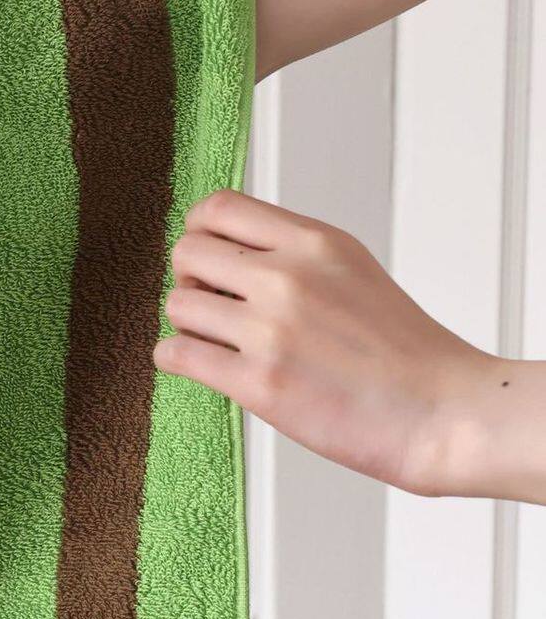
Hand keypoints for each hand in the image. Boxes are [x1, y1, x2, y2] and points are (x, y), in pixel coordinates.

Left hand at [155, 188, 545, 501]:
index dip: (199, 230)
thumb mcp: (350, 270)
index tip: (206, 255)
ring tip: (218, 340)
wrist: (441, 411)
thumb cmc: (402, 350)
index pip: (219, 208)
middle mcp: (287, 278)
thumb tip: (225, 249)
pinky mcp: (259, 384)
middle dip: (191, 279)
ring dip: (188, 323)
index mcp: (313, 243)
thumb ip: (291, 253)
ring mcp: (271, 330)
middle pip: (187, 252)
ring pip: (178, 305)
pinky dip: (177, 359)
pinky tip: (202, 364)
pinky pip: (176, 354)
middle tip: (213, 304)